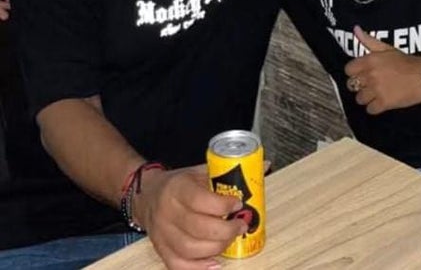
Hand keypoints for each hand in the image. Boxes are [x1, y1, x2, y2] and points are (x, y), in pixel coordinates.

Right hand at [133, 165, 247, 269]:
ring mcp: (162, 233)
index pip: (200, 199)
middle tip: (241, 225)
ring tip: (231, 239)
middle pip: (198, 227)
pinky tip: (216, 263)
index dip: (222, 205)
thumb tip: (267, 165)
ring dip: (217, 247)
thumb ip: (229, 172)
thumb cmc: (181, 183)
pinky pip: (179, 265)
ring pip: (190, 248)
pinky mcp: (160, 250)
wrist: (148, 195)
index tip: (238, 203)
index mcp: (178, 188)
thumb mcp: (200, 171)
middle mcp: (167, 211)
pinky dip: (199, 268)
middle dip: (226, 230)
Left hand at [344, 26, 420, 113]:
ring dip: (366, 98)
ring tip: (375, 94)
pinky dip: (375, 107)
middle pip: (351, 86)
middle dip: (359, 86)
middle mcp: (370, 75)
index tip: (361, 74)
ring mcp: (377, 90)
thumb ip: (369, 40)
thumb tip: (356, 29)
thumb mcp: (387, 47)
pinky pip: (370, 110)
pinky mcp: (385, 103)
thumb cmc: (407, 61)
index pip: (348, 70)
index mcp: (370, 60)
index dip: (354, 72)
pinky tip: (382, 102)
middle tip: (368, 85)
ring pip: (359, 99)